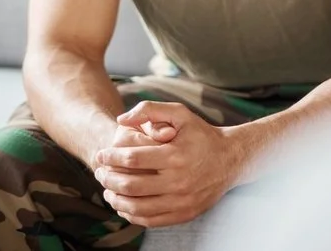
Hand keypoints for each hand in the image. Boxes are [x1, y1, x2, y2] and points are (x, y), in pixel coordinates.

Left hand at [93, 101, 240, 227]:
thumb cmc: (201, 134)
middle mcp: (179, 180)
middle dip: (108, 179)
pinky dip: (131, 214)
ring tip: (107, 190)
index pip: (132, 159)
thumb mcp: (180, 114)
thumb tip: (122, 119)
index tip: (101, 155)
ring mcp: (182, 200)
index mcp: (176, 155)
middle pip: (131, 185)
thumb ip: (150, 109)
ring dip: (115, 199)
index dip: (111, 158)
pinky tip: (123, 204)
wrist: (230, 159)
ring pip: (137, 207)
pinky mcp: (184, 214)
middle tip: (99, 173)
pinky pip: (150, 220)